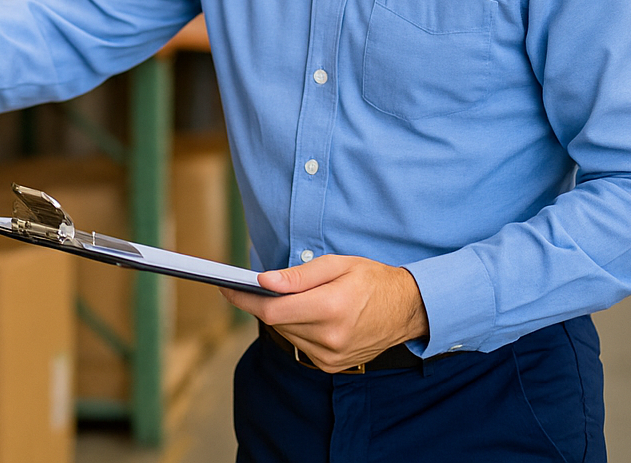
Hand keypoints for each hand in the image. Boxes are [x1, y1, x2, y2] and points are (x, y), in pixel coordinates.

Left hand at [222, 254, 429, 371]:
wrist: (406, 310)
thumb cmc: (371, 279)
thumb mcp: (337, 265)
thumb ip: (298, 275)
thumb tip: (264, 281)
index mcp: (331, 308)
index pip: (273, 310)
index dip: (244, 299)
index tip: (225, 287)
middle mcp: (330, 338)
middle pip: (276, 322)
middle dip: (262, 302)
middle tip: (253, 284)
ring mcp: (331, 357)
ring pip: (285, 334)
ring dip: (280, 315)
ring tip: (291, 296)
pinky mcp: (331, 365)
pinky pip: (299, 345)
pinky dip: (295, 327)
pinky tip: (307, 313)